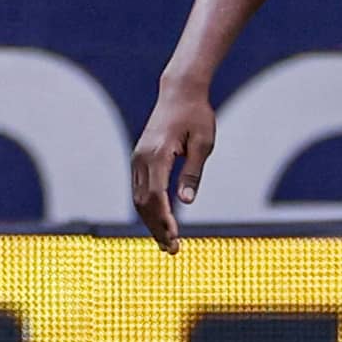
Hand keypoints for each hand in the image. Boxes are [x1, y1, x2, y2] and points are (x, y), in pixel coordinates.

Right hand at [130, 82, 216, 250]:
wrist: (179, 91)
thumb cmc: (196, 115)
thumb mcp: (203, 144)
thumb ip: (192, 173)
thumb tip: (185, 202)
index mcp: (157, 155)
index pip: (155, 196)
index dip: (163, 220)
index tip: (174, 237)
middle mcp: (141, 158)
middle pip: (142, 202)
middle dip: (156, 228)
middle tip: (172, 249)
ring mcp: (138, 158)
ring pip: (138, 198)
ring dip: (150, 221)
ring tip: (166, 241)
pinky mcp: (140, 158)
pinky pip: (139, 189)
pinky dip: (148, 208)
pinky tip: (159, 221)